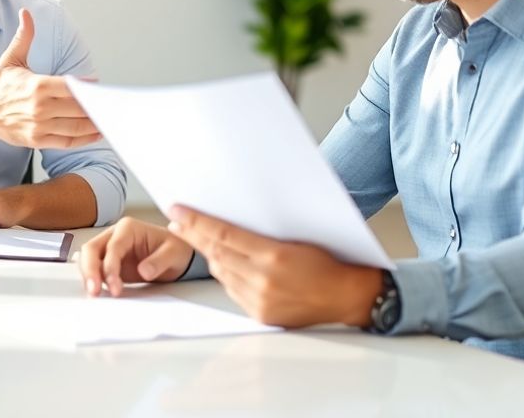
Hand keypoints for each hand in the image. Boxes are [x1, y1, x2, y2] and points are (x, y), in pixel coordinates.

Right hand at [0, 8, 103, 148]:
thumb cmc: (0, 87)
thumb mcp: (11, 60)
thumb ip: (24, 38)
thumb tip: (26, 14)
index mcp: (37, 85)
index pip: (71, 86)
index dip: (87, 87)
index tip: (97, 86)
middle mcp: (40, 107)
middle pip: (78, 108)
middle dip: (96, 106)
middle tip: (112, 104)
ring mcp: (39, 125)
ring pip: (76, 126)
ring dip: (95, 124)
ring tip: (109, 119)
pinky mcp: (38, 140)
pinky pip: (67, 141)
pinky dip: (84, 139)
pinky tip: (96, 134)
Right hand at [79, 217, 194, 296]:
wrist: (177, 256)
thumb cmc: (175, 249)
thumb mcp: (173, 254)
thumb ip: (159, 261)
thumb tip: (144, 271)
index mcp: (129, 228)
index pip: (112, 246)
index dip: (110, 266)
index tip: (115, 286)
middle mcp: (115, 236)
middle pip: (91, 249)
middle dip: (90, 270)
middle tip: (94, 290)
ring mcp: (110, 249)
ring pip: (88, 259)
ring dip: (88, 276)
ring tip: (95, 294)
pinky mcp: (110, 263)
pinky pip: (95, 270)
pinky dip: (93, 280)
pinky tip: (98, 292)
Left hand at [168, 205, 381, 328]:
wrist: (346, 296)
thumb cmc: (327, 261)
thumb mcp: (296, 238)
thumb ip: (260, 235)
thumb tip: (227, 224)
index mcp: (274, 256)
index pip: (224, 234)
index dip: (197, 221)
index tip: (178, 209)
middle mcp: (263, 280)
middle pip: (216, 253)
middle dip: (194, 235)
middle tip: (177, 220)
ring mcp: (260, 300)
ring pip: (221, 272)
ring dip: (209, 254)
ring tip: (199, 239)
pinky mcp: (260, 314)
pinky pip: (232, 290)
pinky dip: (226, 274)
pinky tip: (224, 263)